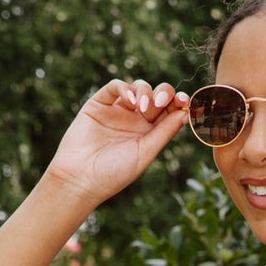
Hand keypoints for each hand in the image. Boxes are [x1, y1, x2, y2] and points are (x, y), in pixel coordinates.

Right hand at [44, 77, 189, 208]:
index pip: (168, 112)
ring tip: (142, 106)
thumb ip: (163, 133)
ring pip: (138, 88)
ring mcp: (117, 110)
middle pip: (156, 96)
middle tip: (163, 101)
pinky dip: (125, 88)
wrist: (81, 178)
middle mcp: (135, 120)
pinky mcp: (99, 103)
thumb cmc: (114, 173)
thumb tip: (185, 114)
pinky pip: (115, 87)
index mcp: (149, 134)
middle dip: (164, 93)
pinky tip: (129, 101)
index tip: (184, 102)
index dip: (178, 103)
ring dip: (145, 91)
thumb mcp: (144, 153)